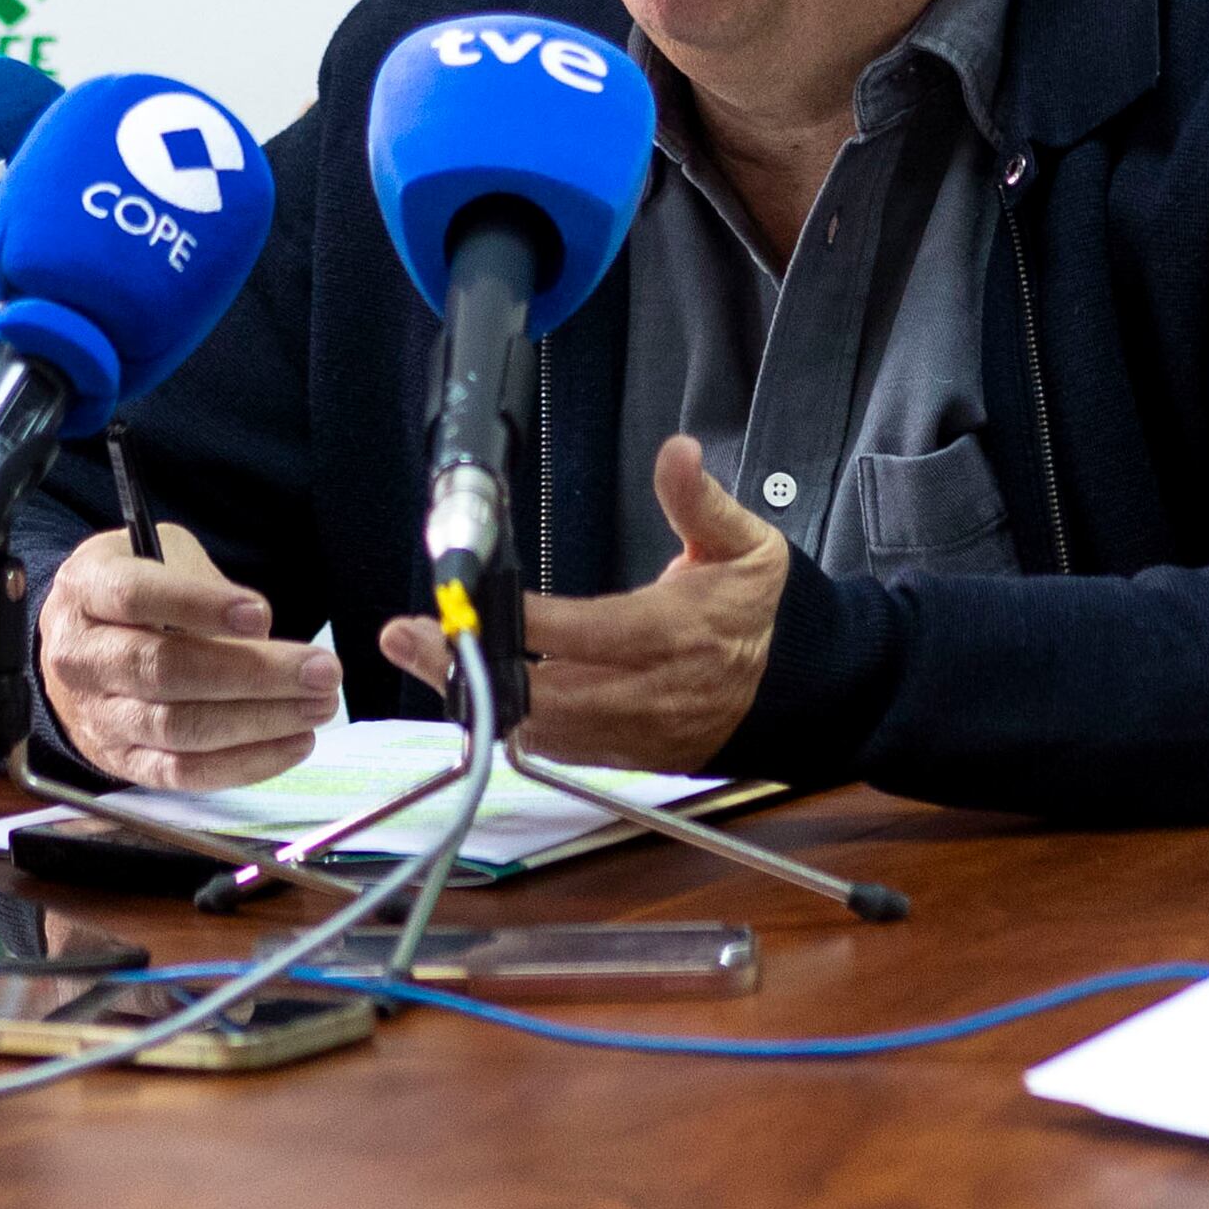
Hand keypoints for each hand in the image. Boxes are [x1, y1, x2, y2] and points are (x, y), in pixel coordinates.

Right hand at [36, 523, 340, 790]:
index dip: (198, 606)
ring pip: (178, 727)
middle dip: (253, 674)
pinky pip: (183, 773)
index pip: (135, 597)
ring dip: (259, 722)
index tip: (261, 615)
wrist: (82, 644)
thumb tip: (258, 634)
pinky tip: (293, 744)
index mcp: (86, 590)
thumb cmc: (140, 591)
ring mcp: (96, 716)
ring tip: (318, 706)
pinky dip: (243, 763)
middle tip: (322, 671)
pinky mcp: (120, 761)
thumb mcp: (165, 558)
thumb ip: (202, 586)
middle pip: (165, 670)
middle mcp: (80, 658)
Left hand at [385, 436, 783, 773]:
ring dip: (478, 698)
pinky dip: (513, 724)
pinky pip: (562, 750)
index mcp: (679, 632)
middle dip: (472, 668)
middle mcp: (652, 691)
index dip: (528, 623)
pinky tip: (470, 692)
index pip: (591, 632)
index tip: (472, 602)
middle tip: (408, 636)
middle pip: (548, 693)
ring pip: (545, 729)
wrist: (801, 686)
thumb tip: (678, 451)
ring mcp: (639, 733)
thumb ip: (700, 501)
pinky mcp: (631, 757)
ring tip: (421, 658)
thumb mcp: (746, 543)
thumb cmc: (761, 609)